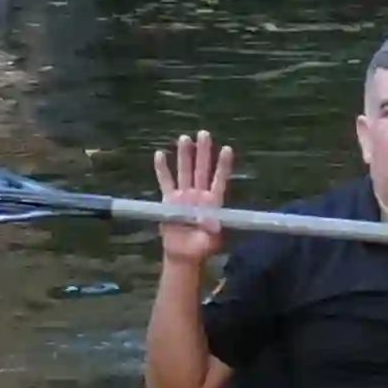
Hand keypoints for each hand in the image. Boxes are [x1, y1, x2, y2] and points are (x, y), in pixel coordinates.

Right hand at [153, 133, 233, 273]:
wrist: (183, 254)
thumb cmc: (201, 248)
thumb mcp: (209, 242)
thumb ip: (212, 231)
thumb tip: (213, 223)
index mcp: (213, 203)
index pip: (219, 180)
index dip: (223, 165)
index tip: (227, 149)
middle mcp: (199, 195)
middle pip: (201, 169)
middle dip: (203, 152)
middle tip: (204, 133)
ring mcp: (183, 196)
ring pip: (184, 171)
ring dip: (184, 155)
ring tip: (185, 138)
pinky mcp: (169, 201)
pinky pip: (165, 182)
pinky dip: (162, 169)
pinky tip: (160, 154)